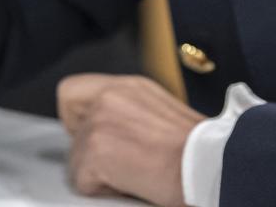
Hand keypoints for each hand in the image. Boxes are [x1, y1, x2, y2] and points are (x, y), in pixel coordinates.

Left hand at [57, 73, 206, 205]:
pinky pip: (81, 179)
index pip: (76, 87)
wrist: (207, 163)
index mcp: (131, 86)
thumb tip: (118, 134)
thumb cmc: (196, 148)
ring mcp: (100, 120)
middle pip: (68, 108)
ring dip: (95, 168)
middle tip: (104, 156)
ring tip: (129, 173)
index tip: (94, 132)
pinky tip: (128, 184)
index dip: (79, 113)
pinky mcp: (95, 149)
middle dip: (80, 135)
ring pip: (75, 151)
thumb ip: (132, 114)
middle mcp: (112, 94)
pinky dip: (101, 189)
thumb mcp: (163, 114)